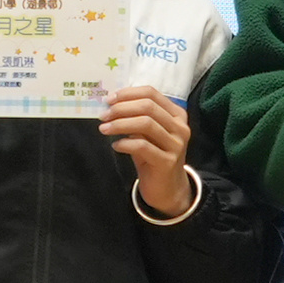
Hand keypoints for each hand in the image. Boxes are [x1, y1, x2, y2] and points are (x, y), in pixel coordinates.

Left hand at [104, 85, 196, 217]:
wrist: (167, 189)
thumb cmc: (153, 156)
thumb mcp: (147, 134)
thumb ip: (136, 117)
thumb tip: (111, 103)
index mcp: (177, 114)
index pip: (151, 93)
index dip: (128, 93)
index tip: (108, 99)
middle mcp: (180, 127)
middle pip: (148, 107)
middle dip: (121, 108)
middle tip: (103, 115)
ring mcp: (176, 145)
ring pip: (146, 124)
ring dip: (120, 124)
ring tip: (104, 128)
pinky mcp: (168, 162)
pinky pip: (142, 146)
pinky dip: (125, 143)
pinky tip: (115, 145)